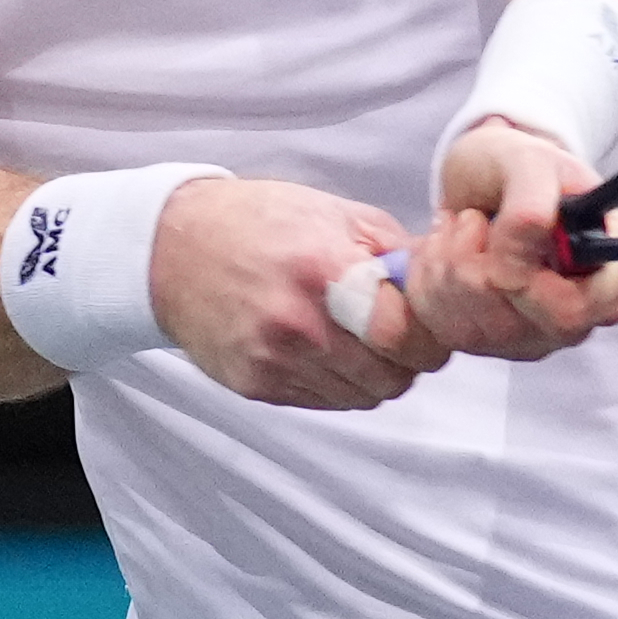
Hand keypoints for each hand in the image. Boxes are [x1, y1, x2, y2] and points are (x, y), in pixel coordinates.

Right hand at [150, 178, 450, 408]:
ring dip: (374, 373)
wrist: (173, 250)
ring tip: (357, 337)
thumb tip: (444, 282)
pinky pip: (325, 403)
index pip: (407, 336)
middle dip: (407, 358)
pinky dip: (338, 384)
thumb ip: (394, 252)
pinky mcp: (256, 386)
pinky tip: (325, 349)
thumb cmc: (259, 222)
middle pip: (392, 377)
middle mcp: (299, 324)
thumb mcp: (336, 214)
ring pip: (362, 397)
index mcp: (325, 270)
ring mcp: (274, 361)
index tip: (426, 322)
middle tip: (397, 331)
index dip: (429, 334)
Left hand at [405, 118, 617, 360]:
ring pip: (473, 330)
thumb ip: (534, 197)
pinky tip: (444, 252)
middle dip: (474, 267)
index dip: (525, 280)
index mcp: (610, 272)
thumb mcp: (529, 161)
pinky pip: (444, 330)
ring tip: (459, 227)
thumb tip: (530, 232)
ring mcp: (535, 335)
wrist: (482, 181)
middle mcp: (580, 316)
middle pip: (516, 326)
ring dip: (447, 266)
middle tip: (471, 220)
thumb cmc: (517, 168)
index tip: (499, 231)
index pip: (574, 310)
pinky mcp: (490, 343)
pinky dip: (429, 282)